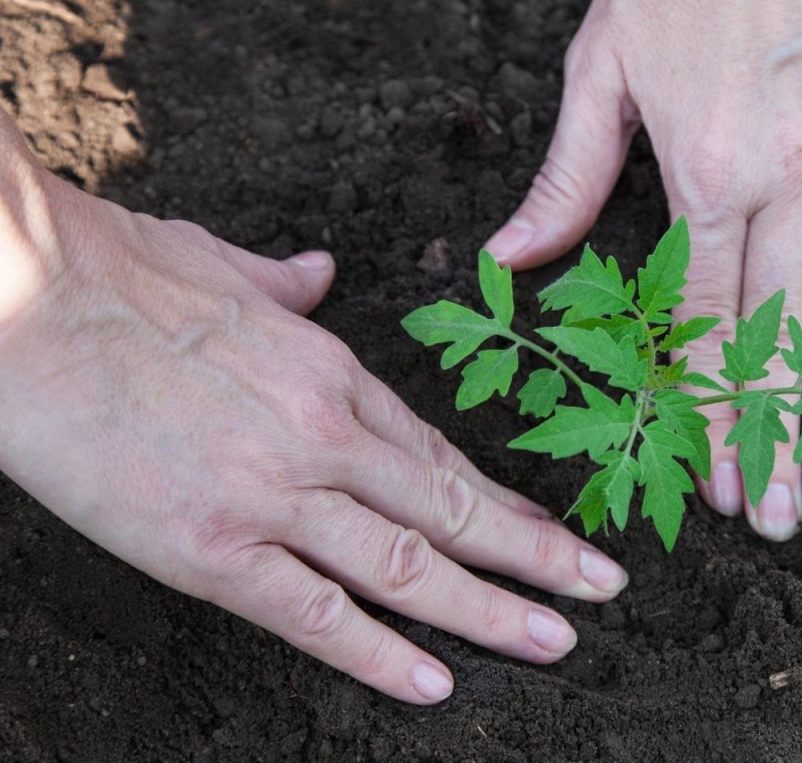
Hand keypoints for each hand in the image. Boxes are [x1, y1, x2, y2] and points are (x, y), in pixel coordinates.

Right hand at [0, 131, 627, 704]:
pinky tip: (436, 682)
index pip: (438, 454)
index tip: (547, 529)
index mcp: (331, 371)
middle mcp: (324, 438)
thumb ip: (285, 280)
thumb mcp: (224, 262)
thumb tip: (317, 269)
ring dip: (491, 608)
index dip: (499, 500)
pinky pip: (314, 614)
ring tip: (555, 639)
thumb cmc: (119, 271)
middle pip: (452, 510)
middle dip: (535, 556)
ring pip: (408, 566)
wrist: (28, 295)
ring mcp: (275, 496)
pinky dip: (379, 653)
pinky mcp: (211, 548)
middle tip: (601, 591)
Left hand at [484, 0, 801, 541]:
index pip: (705, 322)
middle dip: (773, 435)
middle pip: (777, 336)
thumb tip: (509, 258)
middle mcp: (791, 184)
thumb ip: (565, 181)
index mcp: (710, 176)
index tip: (712, 476)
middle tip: (776, 516)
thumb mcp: (601, 73)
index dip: (706, 408)